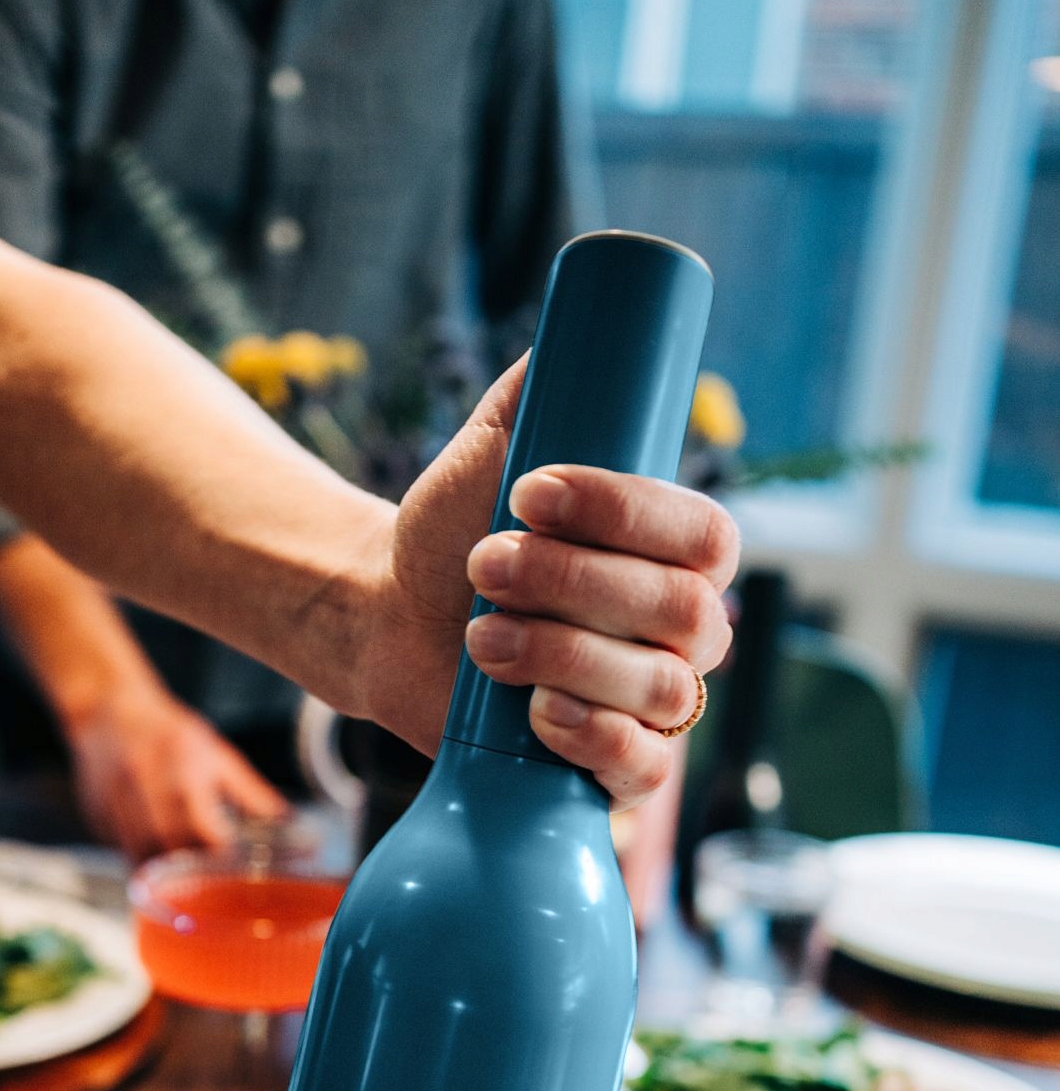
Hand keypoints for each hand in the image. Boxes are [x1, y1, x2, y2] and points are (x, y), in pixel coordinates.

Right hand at [68, 689, 286, 859]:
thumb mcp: (217, 756)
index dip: (220, 856)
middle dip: (191, 873)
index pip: (205, 833)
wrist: (109, 712)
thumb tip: (287, 823)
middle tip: (208, 882)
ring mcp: (116, 805)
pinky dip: (139, 861)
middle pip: (171, 851)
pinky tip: (154, 855)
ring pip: (142, 859)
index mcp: (184, 773)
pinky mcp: (97, 818)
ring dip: (163, 876)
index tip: (232, 867)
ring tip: (182, 880)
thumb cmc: (170, 734)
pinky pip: (120, 852)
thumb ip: (250, 794)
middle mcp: (146, 791)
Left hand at [360, 359, 739, 807]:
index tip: (528, 492)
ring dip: (561, 653)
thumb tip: (586, 321)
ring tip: (478, 635)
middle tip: (483, 564)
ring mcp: (654, 705)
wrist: (387, 617)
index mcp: (677, 552)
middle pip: (683, 612)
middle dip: (574, 583)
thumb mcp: (494, 444)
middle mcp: (684, 630)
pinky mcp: (613, 769)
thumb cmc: (451, 529)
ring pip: (659, 688)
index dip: (624, 514)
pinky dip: (591, 737)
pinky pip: (644, 768)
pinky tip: (535, 711)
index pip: (703, 534)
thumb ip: (544, 383)